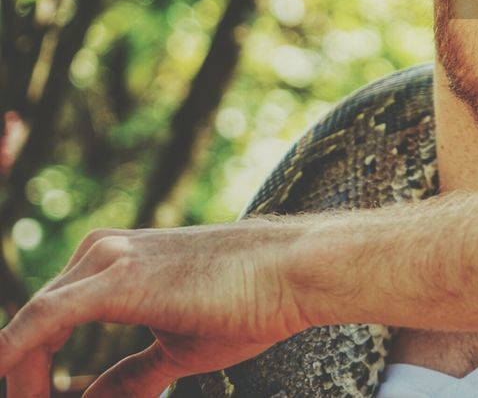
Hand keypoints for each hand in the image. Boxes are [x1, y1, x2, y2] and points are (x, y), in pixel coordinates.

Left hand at [0, 220, 313, 396]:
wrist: (294, 272)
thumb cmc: (249, 303)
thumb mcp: (177, 350)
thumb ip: (130, 376)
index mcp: (114, 259)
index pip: (49, 321)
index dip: (31, 370)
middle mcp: (102, 250)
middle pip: (34, 325)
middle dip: (25, 378)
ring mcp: (108, 259)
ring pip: (31, 324)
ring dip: (23, 375)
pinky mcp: (118, 279)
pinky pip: (40, 322)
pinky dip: (14, 356)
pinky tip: (15, 387)